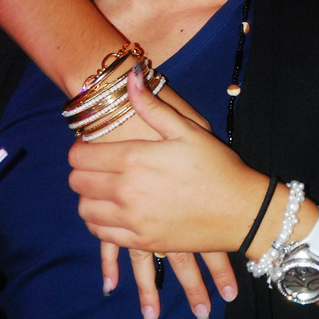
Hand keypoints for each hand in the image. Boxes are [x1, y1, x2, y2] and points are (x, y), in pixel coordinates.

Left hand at [69, 67, 262, 255]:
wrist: (242, 212)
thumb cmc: (218, 167)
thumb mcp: (188, 130)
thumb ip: (153, 105)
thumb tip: (131, 76)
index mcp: (134, 159)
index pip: (80, 156)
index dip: (81, 148)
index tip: (93, 146)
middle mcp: (127, 191)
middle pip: (76, 182)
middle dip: (83, 171)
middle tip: (100, 167)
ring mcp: (132, 220)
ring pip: (85, 210)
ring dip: (89, 197)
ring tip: (106, 189)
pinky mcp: (141, 242)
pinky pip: (101, 234)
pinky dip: (100, 223)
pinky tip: (115, 212)